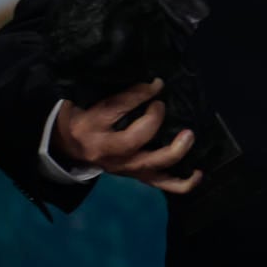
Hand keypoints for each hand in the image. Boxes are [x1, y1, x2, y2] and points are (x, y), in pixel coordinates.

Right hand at [54, 79, 203, 193]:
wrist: (68, 148)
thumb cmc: (83, 118)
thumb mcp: (91, 102)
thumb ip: (119, 94)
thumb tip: (154, 83)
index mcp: (91, 127)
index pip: (116, 107)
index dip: (139, 94)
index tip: (157, 84)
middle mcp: (108, 152)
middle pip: (133, 141)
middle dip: (153, 122)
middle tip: (162, 105)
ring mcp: (124, 167)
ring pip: (152, 166)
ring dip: (175, 152)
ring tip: (189, 136)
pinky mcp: (136, 175)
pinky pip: (161, 184)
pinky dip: (182, 182)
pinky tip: (198, 172)